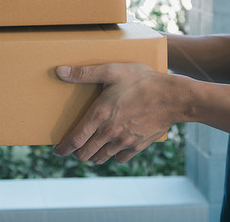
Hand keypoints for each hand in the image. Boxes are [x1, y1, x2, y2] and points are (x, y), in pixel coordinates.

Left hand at [52, 63, 176, 163]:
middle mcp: (109, 133)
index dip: (62, 148)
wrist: (173, 97)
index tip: (56, 151)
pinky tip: (114, 146)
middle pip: (85, 154)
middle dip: (76, 153)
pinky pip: (120, 158)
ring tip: (91, 147)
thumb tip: (60, 72)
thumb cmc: (142, 81)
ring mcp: (124, 142)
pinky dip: (113, 155)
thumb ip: (85, 73)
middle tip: (73, 147)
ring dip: (93, 155)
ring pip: (101, 157)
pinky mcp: (138, 146)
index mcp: (99, 116)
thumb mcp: (112, 70)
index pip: (74, 140)